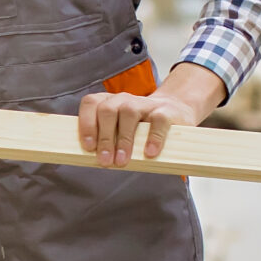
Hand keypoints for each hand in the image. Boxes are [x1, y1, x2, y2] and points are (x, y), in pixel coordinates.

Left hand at [77, 63, 226, 164]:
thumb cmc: (140, 126)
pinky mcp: (166, 111)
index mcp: (109, 102)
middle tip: (105, 161)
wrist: (174, 111)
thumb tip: (93, 161)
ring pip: (129, 113)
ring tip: (122, 161)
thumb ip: (107, 140)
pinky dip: (153, 137)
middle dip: (104, 137)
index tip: (88, 146)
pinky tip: (149, 153)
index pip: (91, 103)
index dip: (86, 123)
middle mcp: (124, 100)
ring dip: (124, 139)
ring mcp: (145, 104)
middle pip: (107, 110)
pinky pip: (158, 121)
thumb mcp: (120, 130)